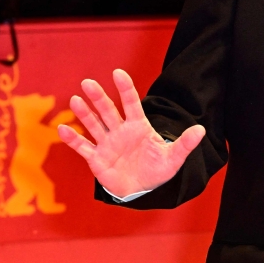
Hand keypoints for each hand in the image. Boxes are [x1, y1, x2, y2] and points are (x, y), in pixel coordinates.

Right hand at [57, 69, 205, 197]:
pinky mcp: (96, 158)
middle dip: (99, 97)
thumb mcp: (173, 158)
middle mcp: (121, 131)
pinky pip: (82, 147)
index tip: (118, 73)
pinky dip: (72, 139)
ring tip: (75, 99)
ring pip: (94, 125)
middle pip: (108, 111)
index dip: (125, 88)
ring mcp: (107, 144)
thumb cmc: (158, 170)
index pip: (131, 103)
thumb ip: (185, 144)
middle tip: (88, 82)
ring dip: (84, 113)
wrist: (142, 189)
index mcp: (139, 127)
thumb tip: (201, 130)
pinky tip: (61, 129)